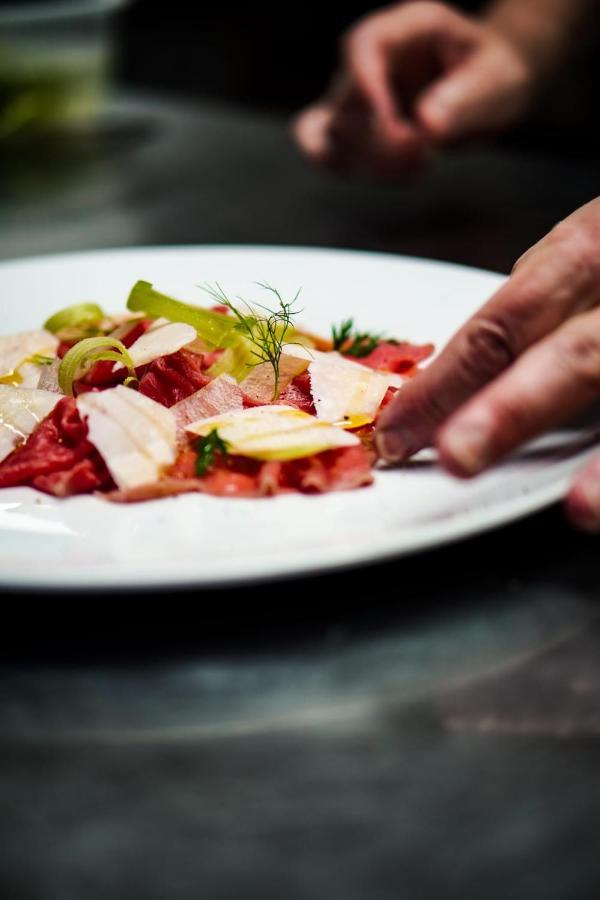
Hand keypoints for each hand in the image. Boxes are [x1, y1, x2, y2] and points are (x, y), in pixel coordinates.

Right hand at [293, 1, 536, 177]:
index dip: (367, 87)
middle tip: (426, 155)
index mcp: (408, 28)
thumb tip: (427, 125)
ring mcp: (355, 94)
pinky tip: (399, 172)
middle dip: (381, 144)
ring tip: (420, 163)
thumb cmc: (494, 73)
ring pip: (330, 136)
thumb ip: (466, 99)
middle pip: (344, 103)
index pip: (364, 44)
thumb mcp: (496, 80)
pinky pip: (325, 152)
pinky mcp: (351, 127)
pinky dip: (355, 171)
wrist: (490, 88)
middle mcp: (372, 58)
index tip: (399, 132)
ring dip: (370, 164)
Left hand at [376, 197, 599, 529]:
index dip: (448, 380)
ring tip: (581, 508)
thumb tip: (452, 374)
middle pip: (576, 356)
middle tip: (458, 455)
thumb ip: (533, 304)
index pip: (505, 322)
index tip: (400, 429)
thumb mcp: (584, 249)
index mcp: (592, 248)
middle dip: (515, 409)